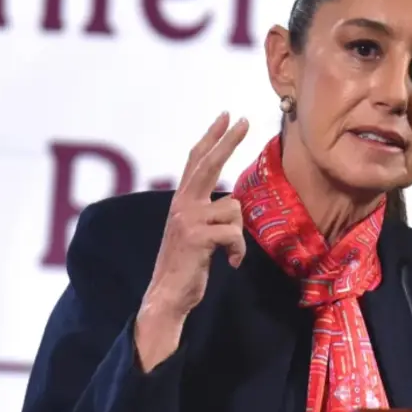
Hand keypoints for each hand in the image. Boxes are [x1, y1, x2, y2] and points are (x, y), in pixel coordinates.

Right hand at [135, 113, 248, 368]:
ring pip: (234, 209)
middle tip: (244, 119)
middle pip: (209, 164)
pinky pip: (234, 235)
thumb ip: (207, 212)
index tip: (227, 116)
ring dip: (238, 236)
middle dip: (227, 140)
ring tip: (228, 253)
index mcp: (182, 201)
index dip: (212, 137)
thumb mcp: (194, 232)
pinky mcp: (197, 236)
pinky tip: (229, 263)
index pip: (197, 161)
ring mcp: (187, 219)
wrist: (167, 295)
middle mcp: (182, 204)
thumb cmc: (186, 265)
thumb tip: (232, 203)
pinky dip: (237, 252)